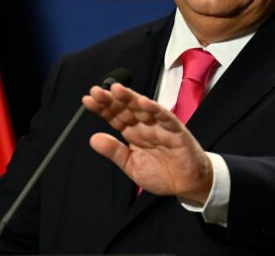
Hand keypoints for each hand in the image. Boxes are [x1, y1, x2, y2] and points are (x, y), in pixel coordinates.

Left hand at [82, 83, 212, 204]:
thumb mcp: (132, 165)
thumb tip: (93, 139)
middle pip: (126, 108)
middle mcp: (144, 125)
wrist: (187, 185)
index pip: (115, 116)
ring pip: (143, 108)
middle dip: (111, 99)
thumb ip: (114, 152)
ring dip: (130, 98)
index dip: (102, 108)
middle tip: (96, 91)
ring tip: (116, 89)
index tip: (87, 100)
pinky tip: (143, 102)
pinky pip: (164, 117)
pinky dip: (155, 109)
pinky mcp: (175, 130)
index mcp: (133, 133)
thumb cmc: (162, 173)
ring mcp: (159, 126)